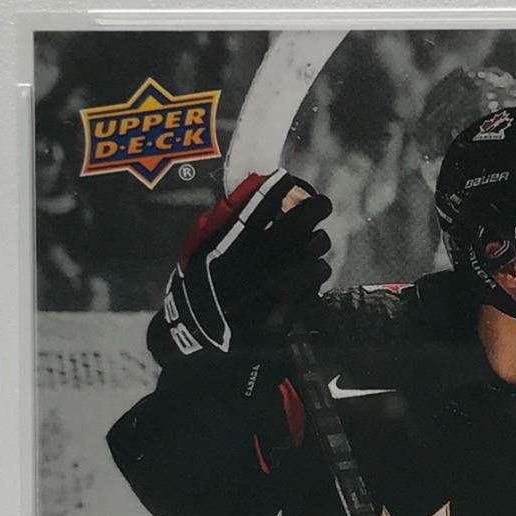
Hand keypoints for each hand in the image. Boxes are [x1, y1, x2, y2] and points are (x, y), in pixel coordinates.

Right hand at [162, 169, 331, 359]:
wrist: (192, 337)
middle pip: (292, 231)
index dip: (276, 190)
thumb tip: (245, 197)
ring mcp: (265, 294)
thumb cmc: (198, 289)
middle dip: (313, 210)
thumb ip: (221, 228)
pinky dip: (314, 285)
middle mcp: (247, 267)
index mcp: (225, 249)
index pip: (255, 209)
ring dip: (318, 251)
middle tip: (323, 204)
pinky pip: (309, 295)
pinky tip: (313, 277)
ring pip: (310, 264)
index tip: (288, 178)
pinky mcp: (279, 318)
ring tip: (317, 247)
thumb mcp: (201, 253)